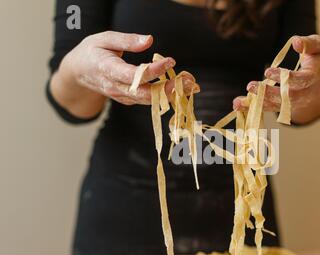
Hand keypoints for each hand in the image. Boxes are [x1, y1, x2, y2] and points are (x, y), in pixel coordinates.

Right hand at [57, 31, 197, 106]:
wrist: (78, 73)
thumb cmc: (91, 52)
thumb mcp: (104, 39)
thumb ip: (127, 40)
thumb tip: (150, 40)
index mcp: (108, 70)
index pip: (133, 74)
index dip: (153, 70)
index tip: (170, 61)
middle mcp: (116, 87)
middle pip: (145, 93)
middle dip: (168, 89)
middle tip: (188, 81)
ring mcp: (122, 97)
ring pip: (149, 100)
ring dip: (171, 93)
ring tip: (191, 85)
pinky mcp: (129, 100)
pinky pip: (148, 100)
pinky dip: (165, 95)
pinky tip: (180, 88)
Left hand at [233, 35, 319, 124]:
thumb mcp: (319, 48)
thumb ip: (308, 43)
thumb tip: (296, 42)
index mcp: (314, 78)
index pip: (299, 80)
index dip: (284, 77)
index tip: (268, 72)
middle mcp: (305, 95)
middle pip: (286, 97)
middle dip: (268, 93)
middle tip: (250, 86)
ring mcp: (295, 104)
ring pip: (276, 106)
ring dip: (257, 104)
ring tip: (239, 102)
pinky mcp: (286, 108)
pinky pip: (270, 109)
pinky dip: (254, 108)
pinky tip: (239, 105)